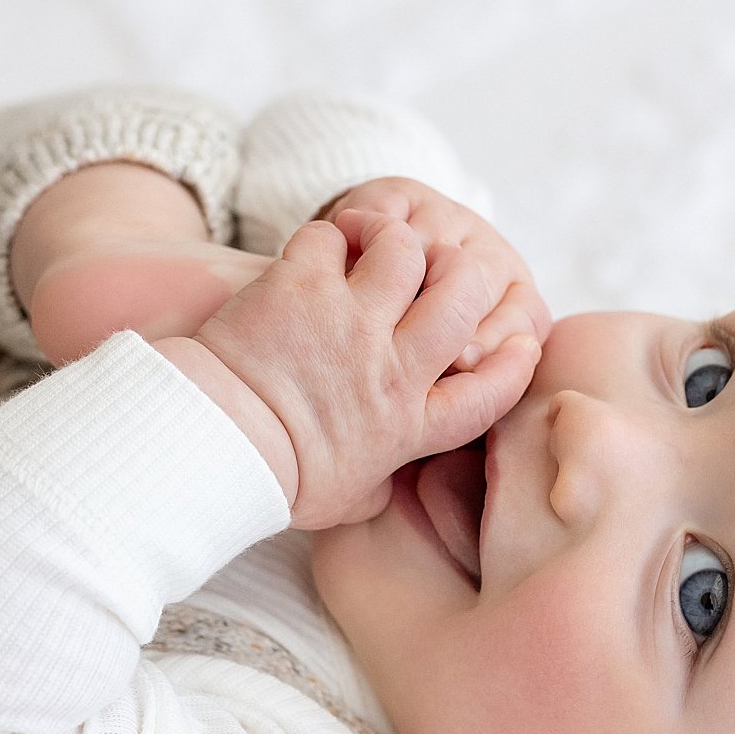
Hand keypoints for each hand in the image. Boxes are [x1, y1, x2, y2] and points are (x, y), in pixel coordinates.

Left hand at [157, 209, 540, 528]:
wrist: (214, 446)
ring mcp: (350, 323)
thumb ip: (379, 484)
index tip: (520, 345)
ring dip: (396, 239)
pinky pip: (335, 235)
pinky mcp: (302, 287)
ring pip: (409, 249)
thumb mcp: (347, 500)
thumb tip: (385, 486)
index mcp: (410, 425)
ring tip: (376, 244)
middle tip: (438, 272)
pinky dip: (333, 233)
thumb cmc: (276, 481)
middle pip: (465, 296)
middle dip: (464, 274)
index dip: (516, 360)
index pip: (492, 388)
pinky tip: (323, 248)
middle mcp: (394, 369)